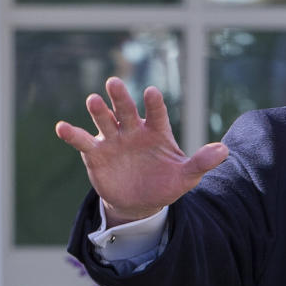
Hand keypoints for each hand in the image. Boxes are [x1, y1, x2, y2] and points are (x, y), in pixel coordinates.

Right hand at [54, 78, 228, 223]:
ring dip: (98, 110)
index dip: (154, 103)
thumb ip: (202, 162)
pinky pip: (82, 140)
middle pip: (126, 109)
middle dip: (120, 97)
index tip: (152, 92)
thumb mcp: (186, 176)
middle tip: (114, 82)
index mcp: (156, 130)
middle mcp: (132, 129)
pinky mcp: (95, 152)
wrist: (139, 202)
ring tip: (93, 100)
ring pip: (104, 120)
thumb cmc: (164, 183)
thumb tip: (224, 150)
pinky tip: (61, 127)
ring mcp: (113, 138)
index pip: (156, 112)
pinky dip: (72, 134)